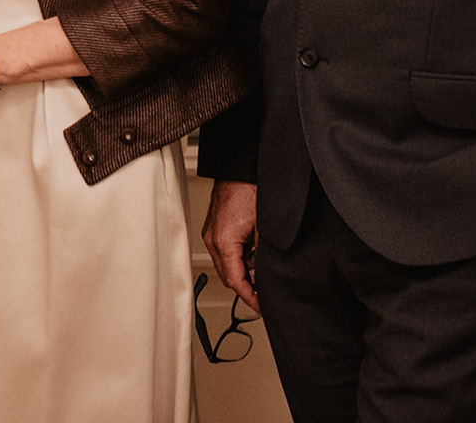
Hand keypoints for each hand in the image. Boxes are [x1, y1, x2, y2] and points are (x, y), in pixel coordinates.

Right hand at [202, 180, 260, 312]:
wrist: (239, 169)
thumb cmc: (249, 191)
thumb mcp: (264, 230)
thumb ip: (262, 257)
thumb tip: (264, 277)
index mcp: (224, 243)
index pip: (235, 281)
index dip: (249, 297)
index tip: (260, 306)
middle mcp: (212, 239)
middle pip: (228, 276)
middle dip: (245, 286)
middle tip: (263, 295)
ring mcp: (211, 233)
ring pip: (226, 264)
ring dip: (242, 268)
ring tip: (261, 259)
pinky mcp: (214, 227)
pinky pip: (225, 250)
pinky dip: (238, 255)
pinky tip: (252, 246)